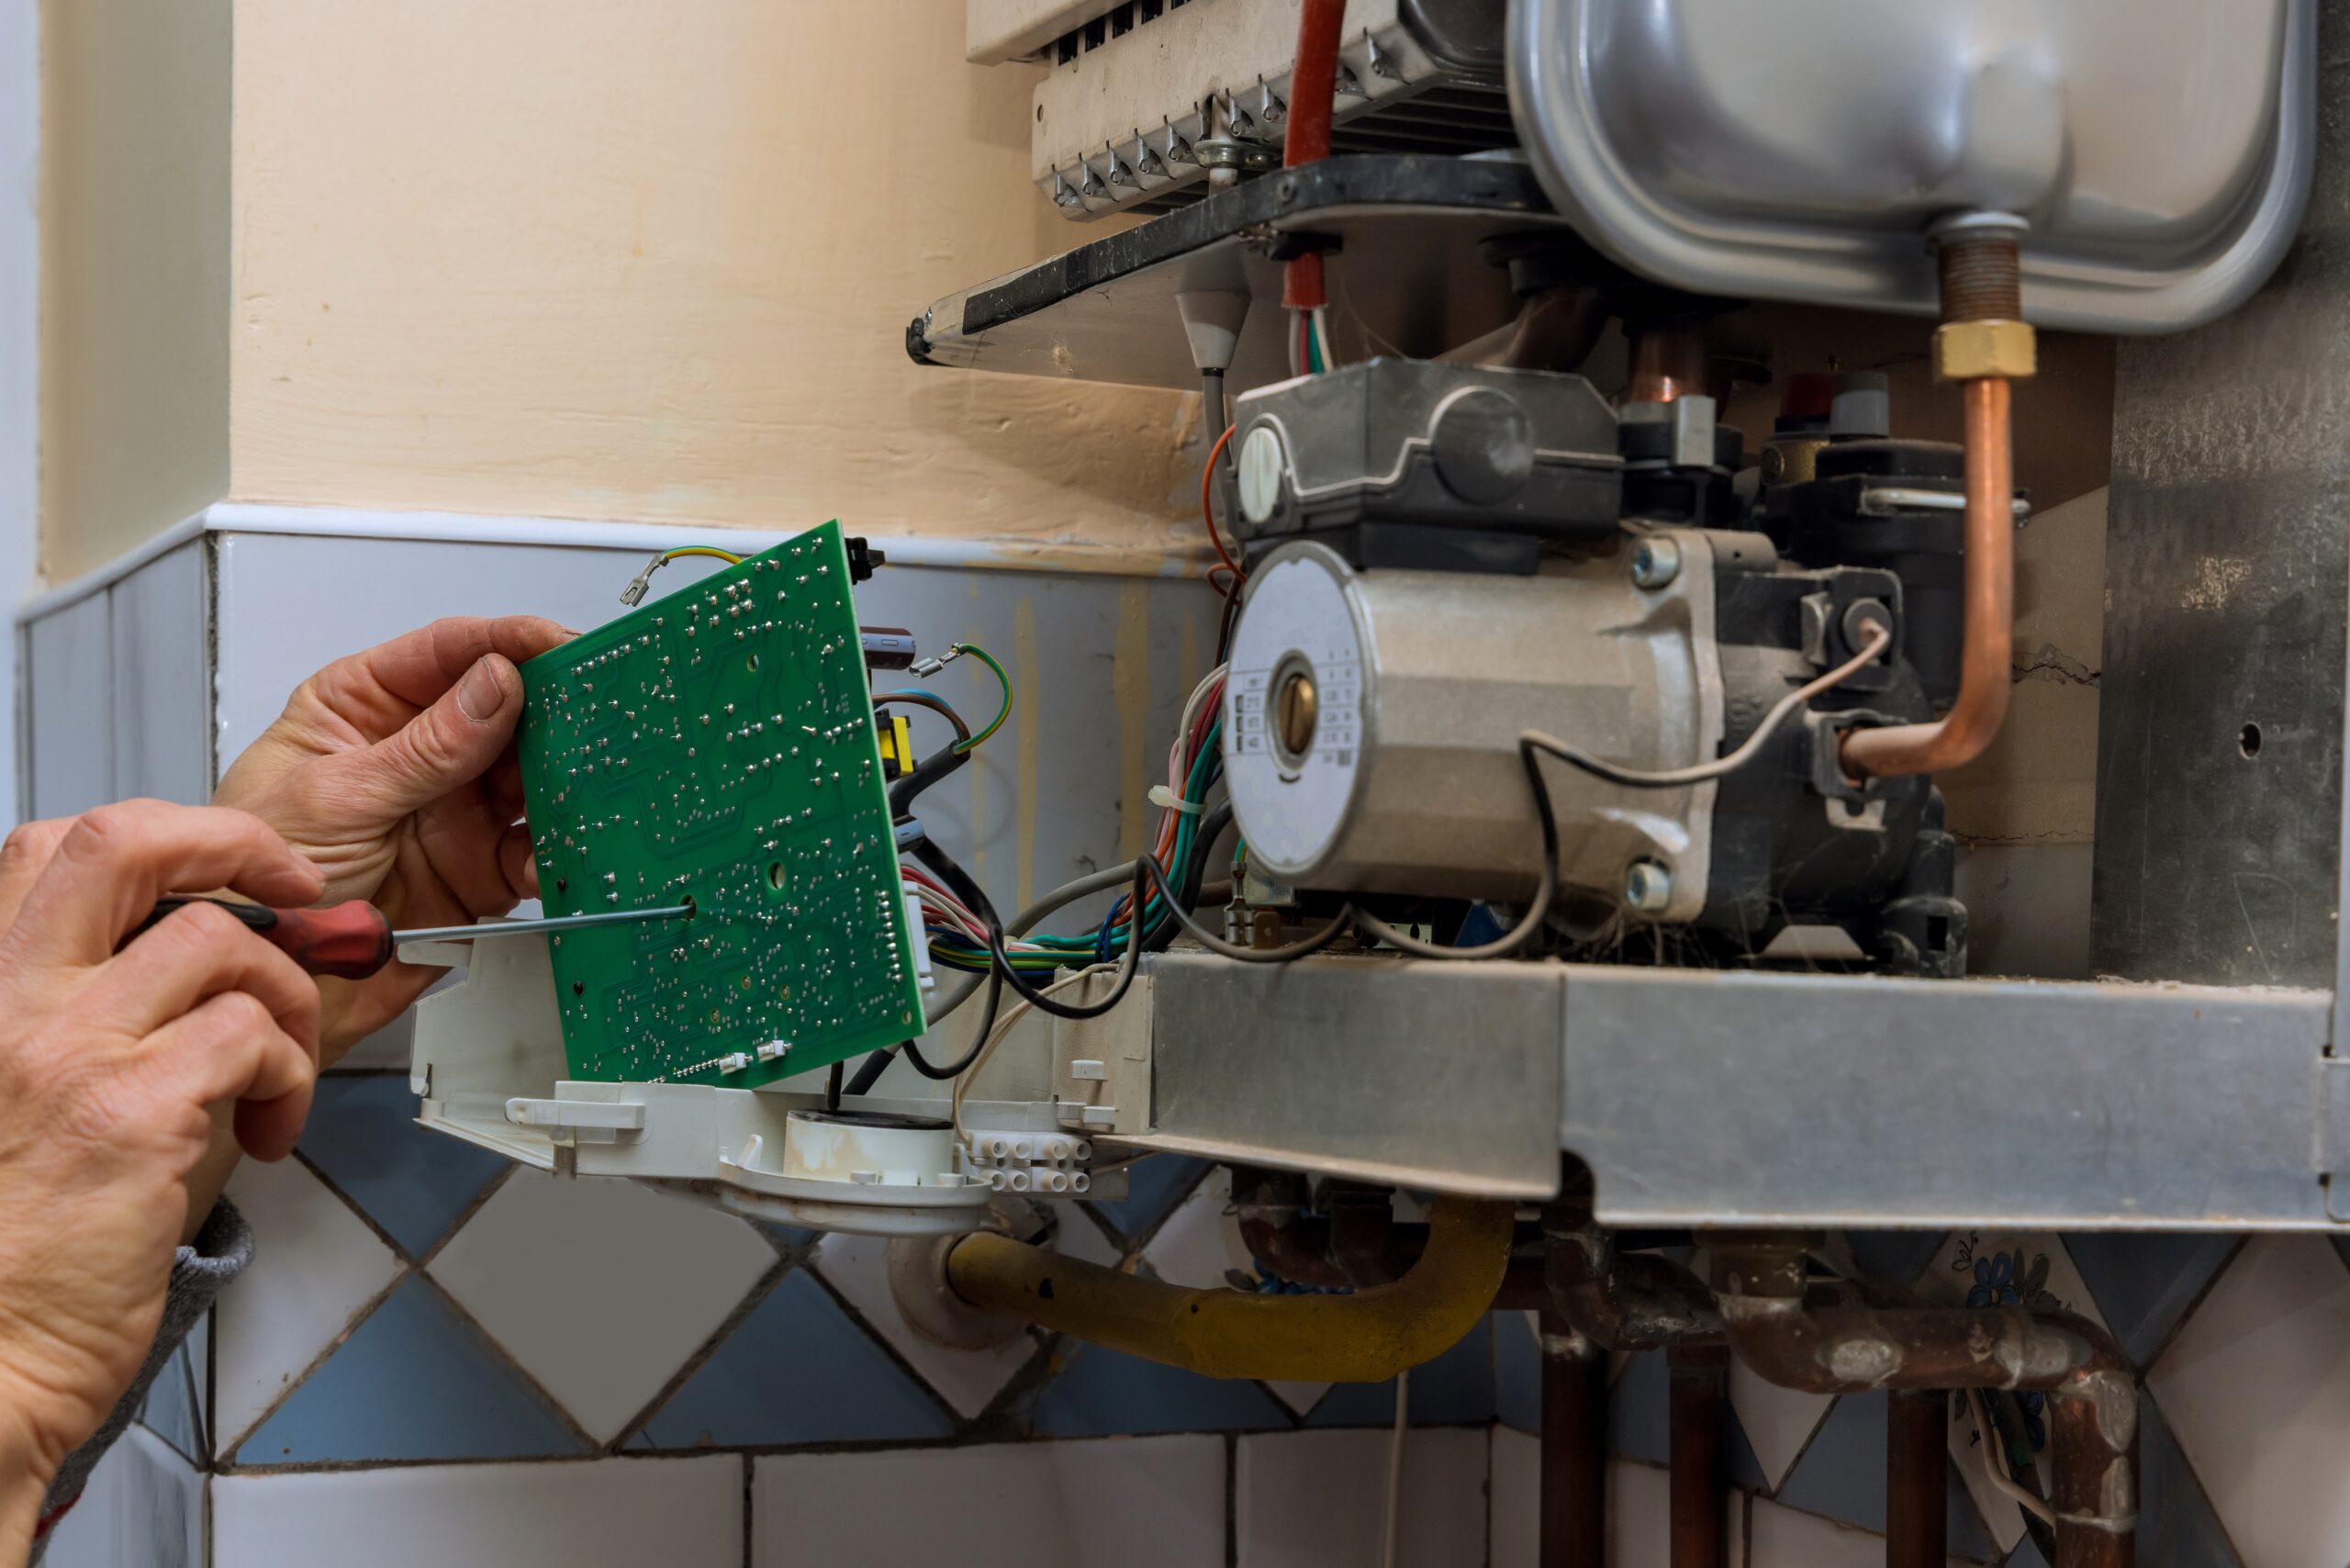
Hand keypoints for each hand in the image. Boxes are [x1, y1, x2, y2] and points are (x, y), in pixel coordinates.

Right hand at [0, 802, 321, 1545]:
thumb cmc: (11, 1238)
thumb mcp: (19, 1088)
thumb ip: (79, 1011)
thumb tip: (197, 949)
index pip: (53, 846)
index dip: (162, 837)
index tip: (223, 868)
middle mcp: (4, 1001)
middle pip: (123, 845)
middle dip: (235, 843)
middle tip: (293, 889)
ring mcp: (66, 1051)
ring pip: (221, 942)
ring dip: (283, 994)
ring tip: (278, 1061)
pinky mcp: (133, 1113)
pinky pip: (252, 1036)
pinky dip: (290, 1070)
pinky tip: (269, 1122)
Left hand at [212, 617, 571, 1056]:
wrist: (265, 985)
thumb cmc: (251, 885)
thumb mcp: (333, 800)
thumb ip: (424, 748)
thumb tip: (495, 685)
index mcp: (362, 710)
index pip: (446, 654)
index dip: (506, 642)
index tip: (555, 643)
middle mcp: (414, 754)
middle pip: (505, 711)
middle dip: (549, 711)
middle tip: (588, 713)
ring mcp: (452, 812)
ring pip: (529, 779)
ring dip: (558, 781)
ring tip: (577, 783)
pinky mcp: (477, 871)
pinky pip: (533, 850)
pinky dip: (552, 850)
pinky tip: (550, 851)